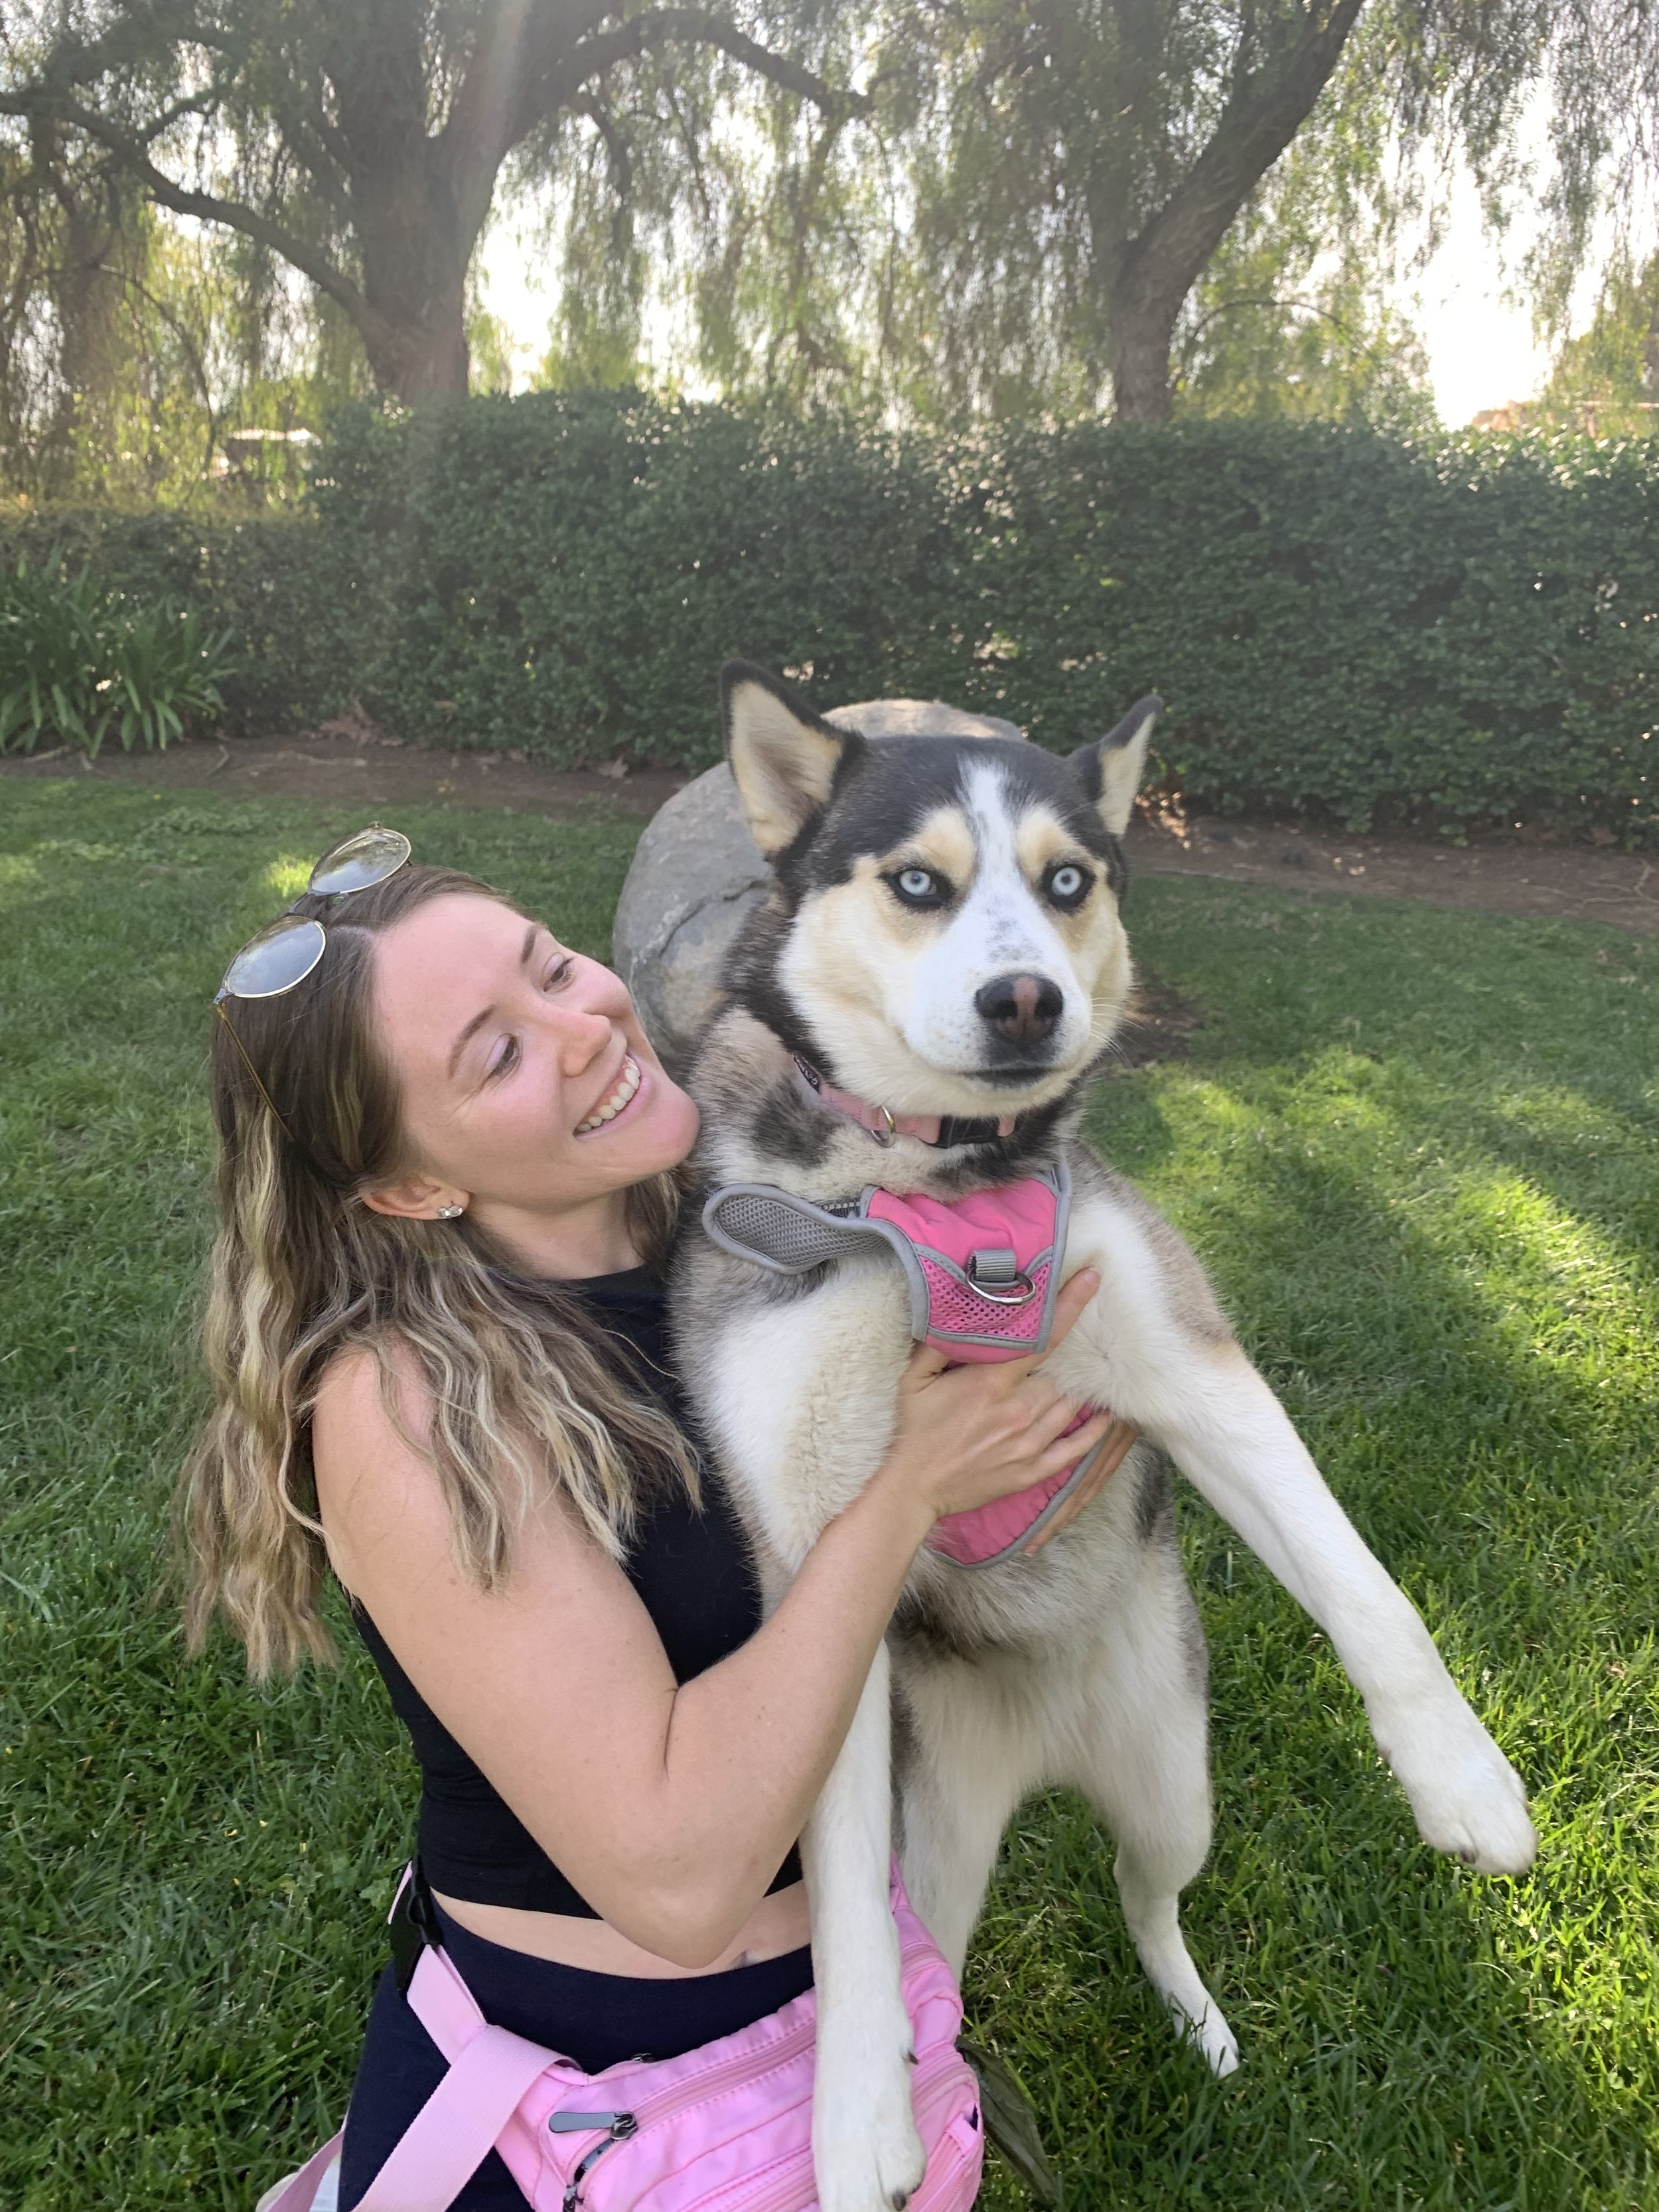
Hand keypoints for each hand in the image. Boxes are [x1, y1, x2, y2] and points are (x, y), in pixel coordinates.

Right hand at [879, 1267, 1128, 1533]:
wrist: (912, 1488)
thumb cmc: (913, 1430)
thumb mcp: (913, 1379)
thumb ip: (937, 1343)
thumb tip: (956, 1309)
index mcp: (991, 1384)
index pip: (1042, 1338)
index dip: (1070, 1305)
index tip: (1092, 1278)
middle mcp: (1017, 1411)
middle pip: (1063, 1372)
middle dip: (1076, 1351)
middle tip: (1089, 1331)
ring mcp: (1028, 1444)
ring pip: (1071, 1405)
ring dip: (1085, 1385)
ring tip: (1097, 1367)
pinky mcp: (1032, 1470)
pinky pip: (1075, 1449)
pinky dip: (1093, 1430)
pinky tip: (1104, 1415)